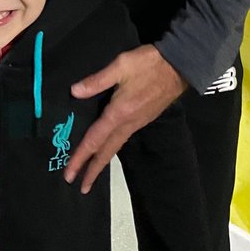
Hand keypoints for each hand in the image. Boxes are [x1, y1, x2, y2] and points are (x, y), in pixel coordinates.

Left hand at [64, 45, 186, 193]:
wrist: (179, 66)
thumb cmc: (148, 64)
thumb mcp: (121, 66)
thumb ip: (97, 80)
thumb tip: (74, 92)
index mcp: (119, 113)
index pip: (95, 139)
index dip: (81, 157)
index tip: (70, 175)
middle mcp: (128, 123)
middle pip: (107, 151)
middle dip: (93, 169)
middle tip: (81, 186)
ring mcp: (137, 123)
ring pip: (116, 146)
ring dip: (102, 161)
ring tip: (92, 172)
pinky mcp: (144, 119)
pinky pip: (124, 139)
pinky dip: (112, 148)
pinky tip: (109, 147)